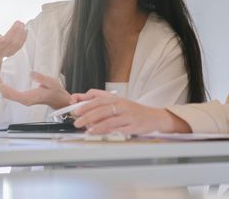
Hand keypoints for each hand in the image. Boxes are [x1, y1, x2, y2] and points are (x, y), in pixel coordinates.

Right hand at [0, 21, 26, 58]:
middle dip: (14, 32)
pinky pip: (19, 46)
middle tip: (19, 22)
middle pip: (8, 42)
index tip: (1, 36)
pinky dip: (23, 38)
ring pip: (15, 45)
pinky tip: (25, 30)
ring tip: (23, 25)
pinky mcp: (12, 53)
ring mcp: (5, 53)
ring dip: (20, 34)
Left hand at [0, 71, 74, 109]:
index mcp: (29, 97)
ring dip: (1, 86)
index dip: (0, 84)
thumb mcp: (52, 82)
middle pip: (6, 94)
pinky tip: (3, 83)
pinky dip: (5, 88)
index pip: (10, 92)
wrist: (59, 100)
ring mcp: (24, 100)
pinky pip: (11, 95)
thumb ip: (41, 78)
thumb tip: (31, 73)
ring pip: (8, 95)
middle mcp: (24, 100)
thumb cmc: (56, 91)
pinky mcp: (24, 99)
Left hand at [72, 89, 189, 134]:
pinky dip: (105, 131)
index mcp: (117, 98)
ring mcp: (127, 115)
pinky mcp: (132, 126)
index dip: (85, 100)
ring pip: (108, 118)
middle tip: (77, 120)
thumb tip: (83, 102)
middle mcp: (121, 105)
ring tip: (85, 128)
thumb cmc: (134, 111)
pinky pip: (116, 128)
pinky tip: (98, 133)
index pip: (98, 96)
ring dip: (94, 123)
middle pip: (101, 107)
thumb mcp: (119, 103)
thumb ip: (102, 102)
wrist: (154, 117)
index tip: (73, 104)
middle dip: (87, 114)